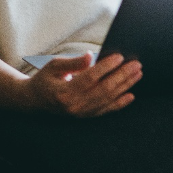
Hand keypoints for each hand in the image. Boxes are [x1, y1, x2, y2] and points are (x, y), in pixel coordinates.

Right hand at [27, 52, 141, 116]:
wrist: (35, 101)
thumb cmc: (45, 79)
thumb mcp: (53, 66)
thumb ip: (73, 62)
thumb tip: (90, 56)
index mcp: (64, 92)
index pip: (90, 77)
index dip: (106, 66)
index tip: (119, 56)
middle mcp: (74, 105)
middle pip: (104, 89)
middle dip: (122, 76)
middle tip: (136, 64)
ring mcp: (81, 113)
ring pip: (108, 99)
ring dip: (125, 86)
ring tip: (137, 73)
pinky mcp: (86, 116)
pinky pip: (106, 110)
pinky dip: (120, 104)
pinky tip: (131, 95)